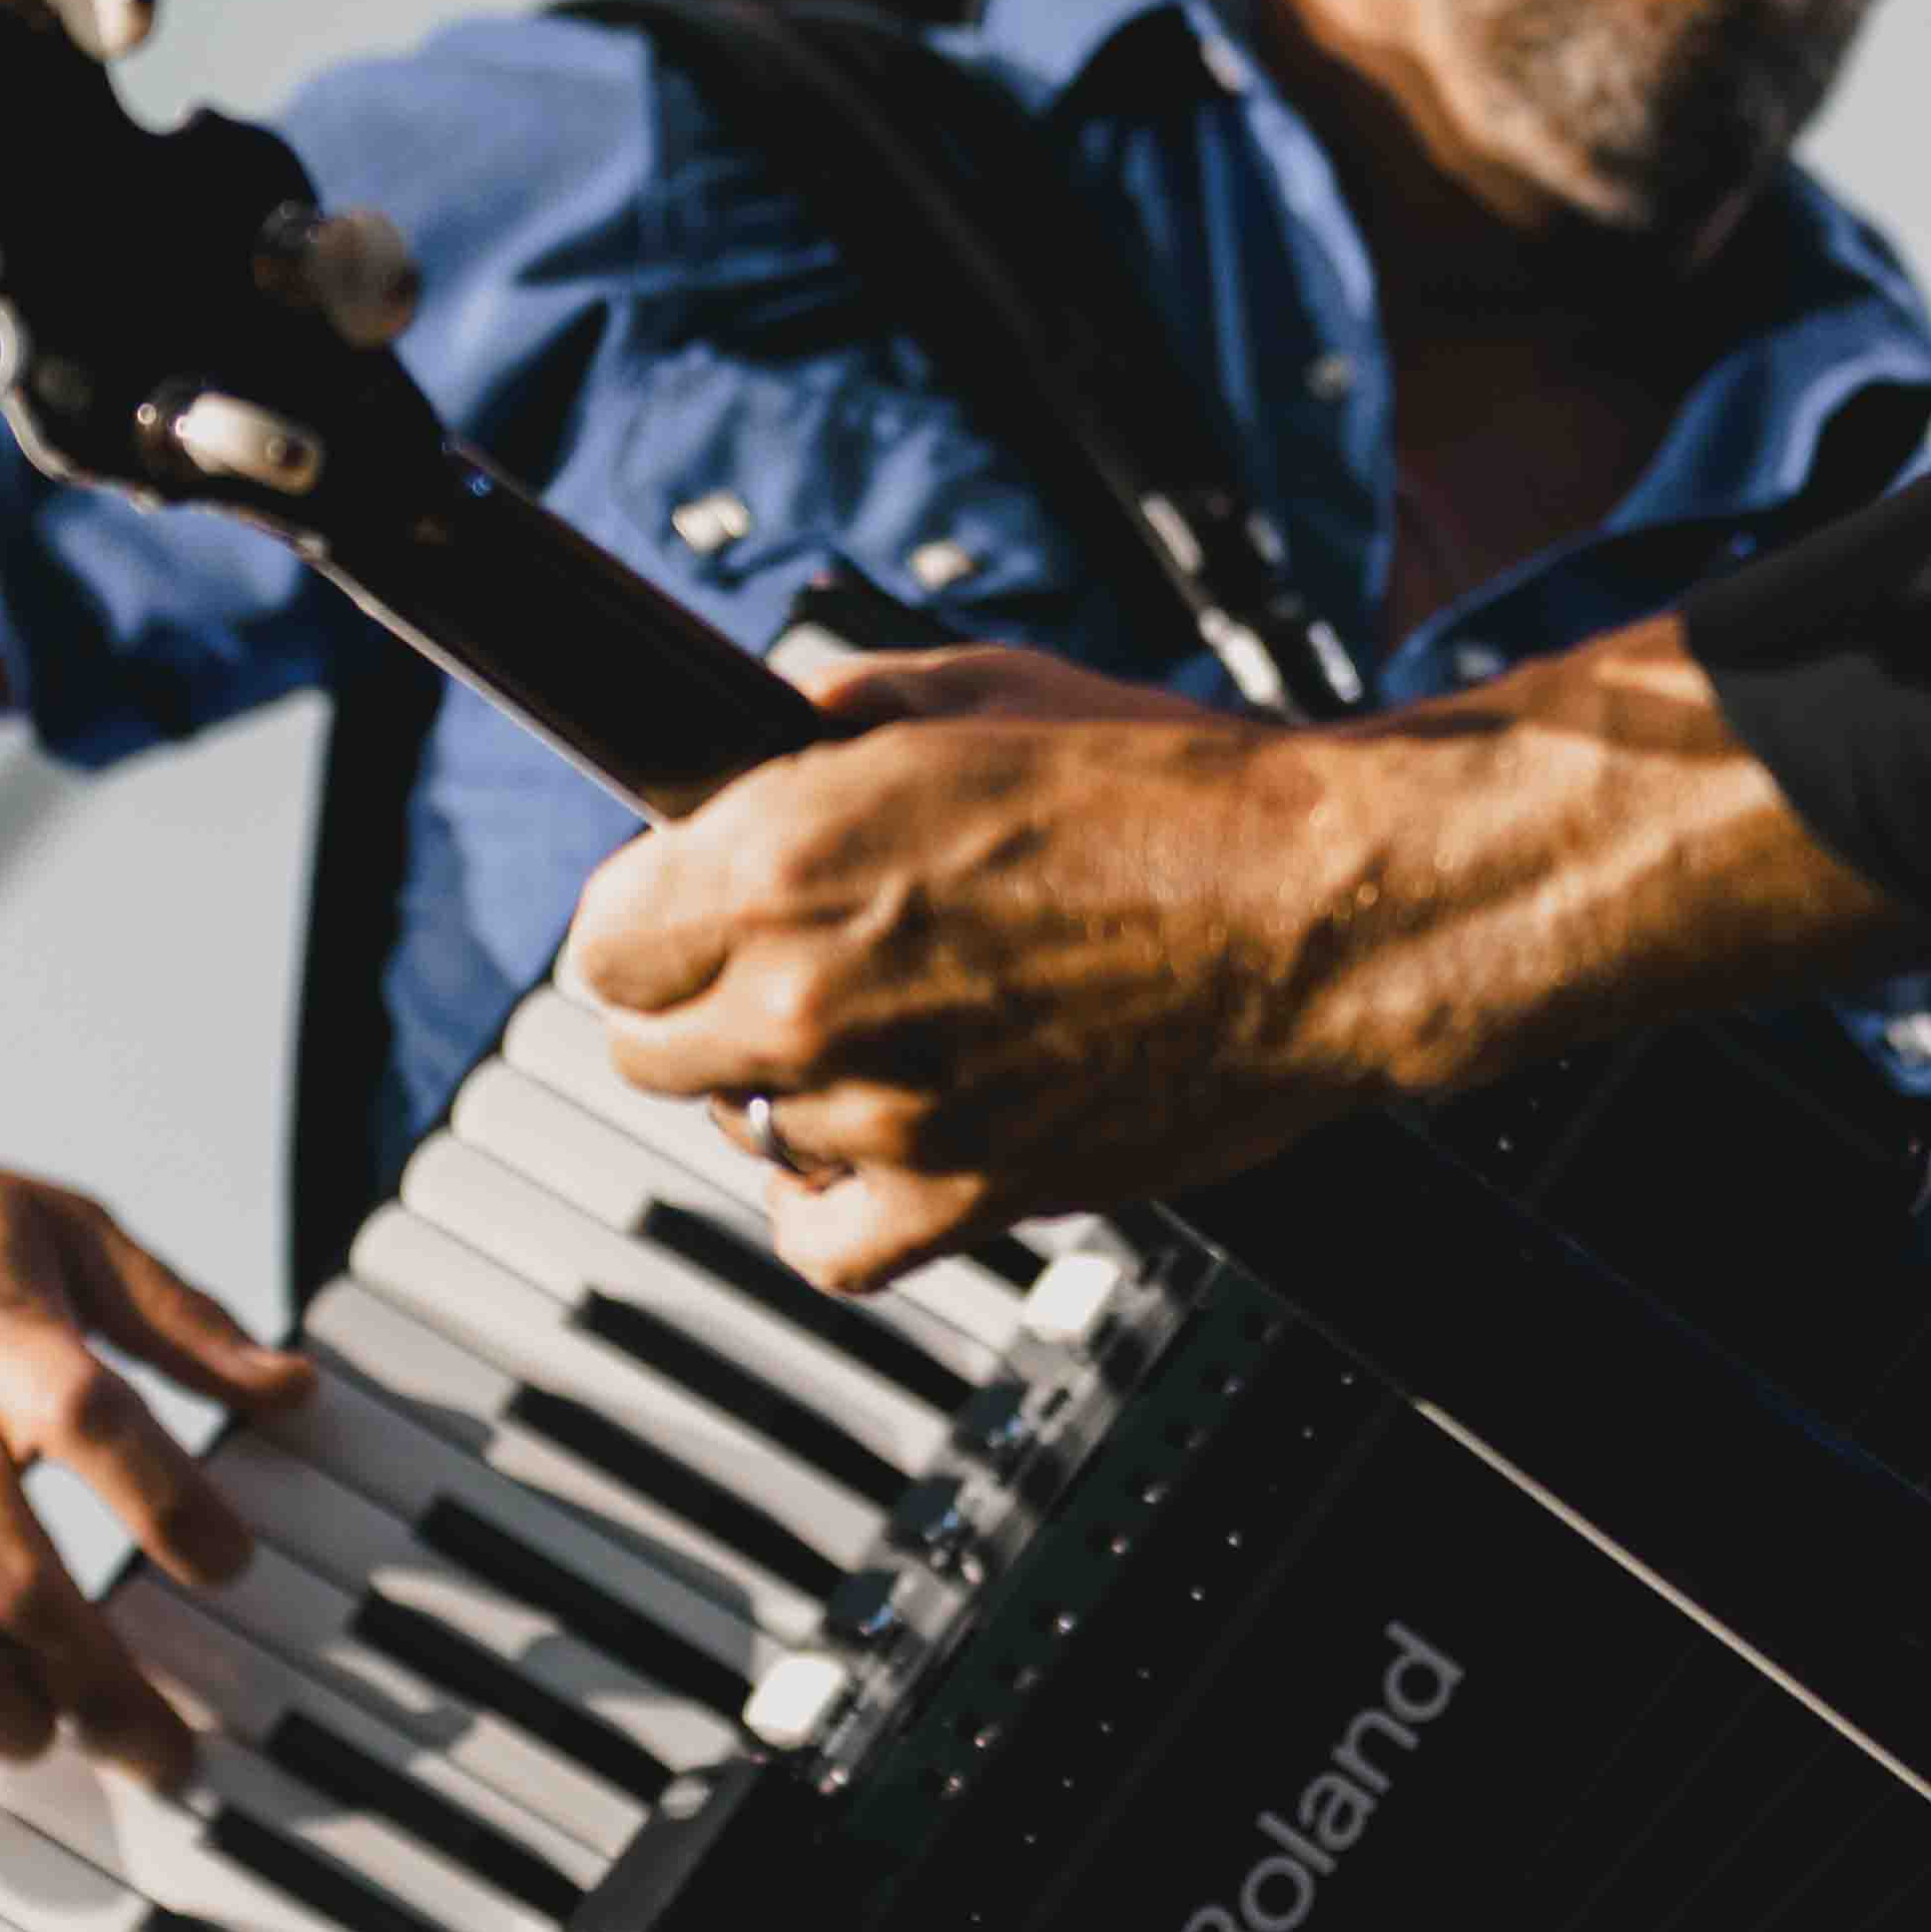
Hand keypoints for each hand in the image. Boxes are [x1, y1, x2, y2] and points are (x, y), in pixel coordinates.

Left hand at [568, 640, 1382, 1286]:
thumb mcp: (985, 688)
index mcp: (788, 857)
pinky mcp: (965, 1200)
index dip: (647, 912)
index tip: (688, 905)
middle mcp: (811, 993)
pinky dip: (820, 1207)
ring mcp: (883, 1111)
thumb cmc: (1182, 795)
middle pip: (643, 1045)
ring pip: (735, 1132)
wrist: (1326, 912)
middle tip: (773, 963)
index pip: (604, 937)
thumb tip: (772, 739)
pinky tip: (855, 1153)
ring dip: (776, 1086)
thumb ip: (843, 714)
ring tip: (860, 1034)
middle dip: (695, 998)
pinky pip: (821, 1243)